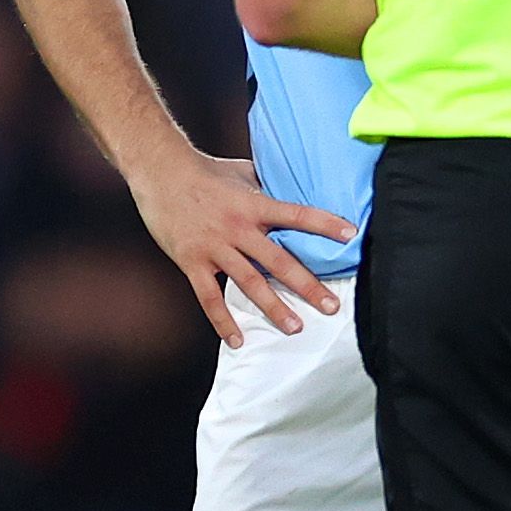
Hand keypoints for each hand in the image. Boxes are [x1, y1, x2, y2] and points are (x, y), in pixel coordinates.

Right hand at [130, 147, 351, 344]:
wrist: (160, 171)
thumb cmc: (203, 170)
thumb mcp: (241, 171)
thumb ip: (265, 185)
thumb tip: (291, 188)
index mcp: (253, 204)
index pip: (296, 215)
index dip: (324, 224)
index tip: (350, 236)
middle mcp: (237, 228)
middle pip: (279, 261)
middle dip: (308, 285)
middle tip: (332, 306)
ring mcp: (214, 247)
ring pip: (249, 282)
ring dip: (274, 307)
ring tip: (295, 327)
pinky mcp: (192, 261)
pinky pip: (209, 297)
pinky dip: (223, 321)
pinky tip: (237, 340)